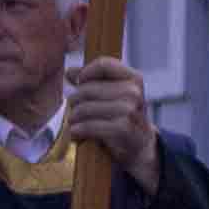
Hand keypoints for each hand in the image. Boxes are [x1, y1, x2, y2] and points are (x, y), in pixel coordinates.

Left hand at [58, 55, 158, 190]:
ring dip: (73, 117)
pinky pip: (89, 125)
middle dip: (74, 100)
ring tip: (74, 121)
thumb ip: (92, 80)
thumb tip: (69, 71)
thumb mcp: (112, 94)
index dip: (86, 72)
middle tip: (73, 109)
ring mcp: (129, 109)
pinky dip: (78, 130)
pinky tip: (76, 132)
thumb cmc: (121, 115)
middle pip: (87, 89)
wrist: (139, 144)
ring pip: (84, 107)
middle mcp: (134, 92)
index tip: (79, 83)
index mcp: (133, 78)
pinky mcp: (123, 127)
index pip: (103, 64)